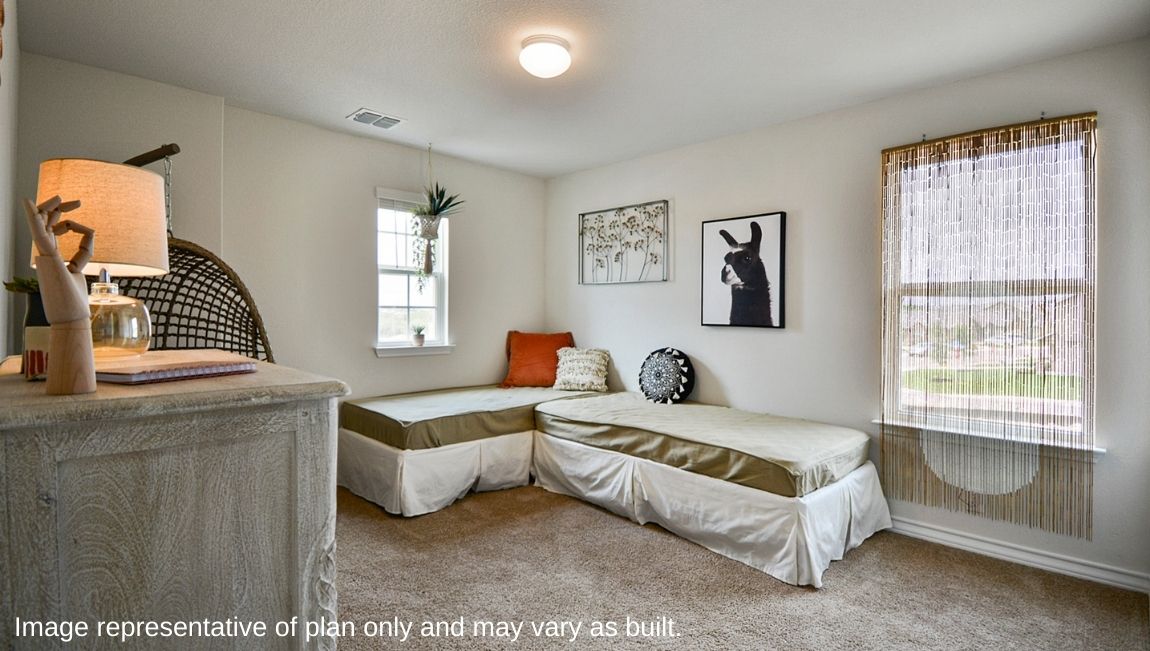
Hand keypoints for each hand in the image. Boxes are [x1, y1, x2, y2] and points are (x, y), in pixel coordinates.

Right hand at [24, 195, 90, 323]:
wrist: (70, 318)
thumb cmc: (75, 300)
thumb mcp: (81, 269)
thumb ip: (84, 251)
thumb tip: (92, 231)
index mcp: (52, 257)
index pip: (57, 232)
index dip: (70, 222)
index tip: (88, 226)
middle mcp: (45, 254)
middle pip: (47, 223)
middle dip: (59, 209)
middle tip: (77, 201)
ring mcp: (43, 256)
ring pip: (41, 224)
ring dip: (49, 207)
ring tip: (61, 196)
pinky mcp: (45, 258)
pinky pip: (37, 233)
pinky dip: (32, 217)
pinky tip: (29, 203)